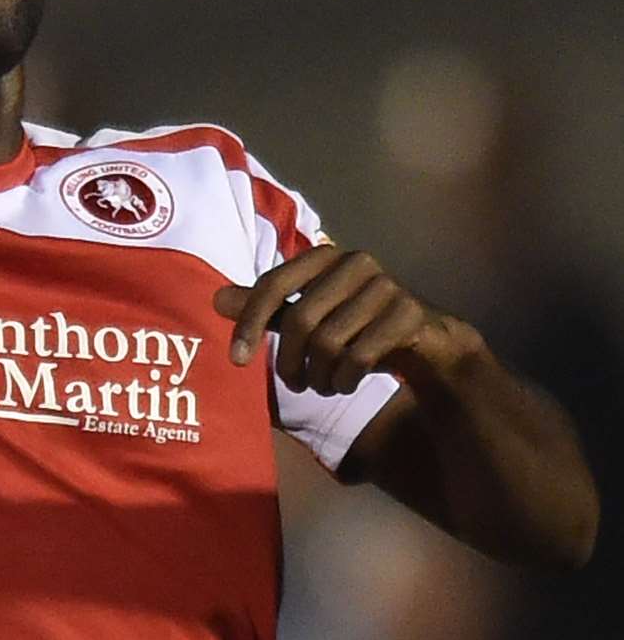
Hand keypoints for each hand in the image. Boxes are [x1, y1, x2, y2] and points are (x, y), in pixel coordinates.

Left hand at [213, 245, 465, 395]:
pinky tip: (344, 384)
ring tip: (321, 384)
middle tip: (293, 382)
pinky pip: (359, 357)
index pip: (273, 285)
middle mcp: (355, 262)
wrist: (422, 340)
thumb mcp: (306, 314)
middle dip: (288, 362)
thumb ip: (266, 307)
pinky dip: (344, 380)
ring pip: (328, 343)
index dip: (249, 323)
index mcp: (324, 255)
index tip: (237, 360)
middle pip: (299, 321)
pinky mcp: (409, 314)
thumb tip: (216, 300)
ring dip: (318, 376)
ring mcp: (386, 286)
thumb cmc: (354, 324)